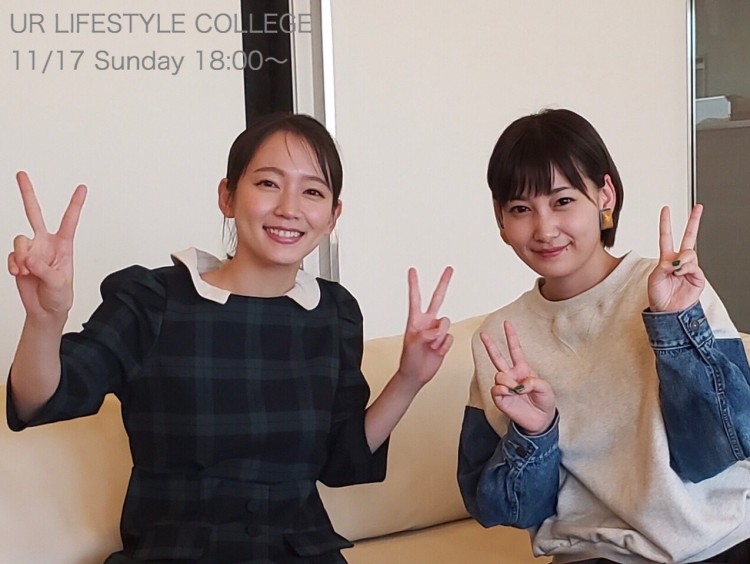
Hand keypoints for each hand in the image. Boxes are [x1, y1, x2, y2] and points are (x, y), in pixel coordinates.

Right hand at [8, 171, 86, 318]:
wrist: (45, 310)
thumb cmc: (60, 296)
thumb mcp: (59, 284)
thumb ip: (44, 269)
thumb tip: (29, 258)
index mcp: (63, 245)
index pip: (70, 221)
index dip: (75, 204)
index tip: (82, 187)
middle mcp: (46, 243)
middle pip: (34, 213)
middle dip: (27, 193)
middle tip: (20, 174)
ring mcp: (31, 250)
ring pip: (19, 239)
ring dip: (21, 255)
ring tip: (27, 270)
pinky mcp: (18, 259)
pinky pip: (11, 255)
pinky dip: (14, 265)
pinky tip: (20, 273)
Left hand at [397, 266, 453, 388]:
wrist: (416, 374)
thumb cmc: (409, 359)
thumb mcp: (413, 345)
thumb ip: (425, 334)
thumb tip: (438, 331)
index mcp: (415, 320)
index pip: (415, 298)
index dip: (414, 284)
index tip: (412, 269)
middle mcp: (427, 321)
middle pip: (438, 298)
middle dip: (444, 283)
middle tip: (449, 268)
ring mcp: (437, 330)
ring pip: (446, 323)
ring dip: (439, 337)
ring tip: (430, 347)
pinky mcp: (444, 339)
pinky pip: (450, 338)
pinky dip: (444, 346)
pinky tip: (436, 352)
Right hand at [481, 321, 555, 434]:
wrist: (540, 420)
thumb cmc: (544, 401)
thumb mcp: (546, 388)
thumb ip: (533, 381)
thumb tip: (519, 383)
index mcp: (523, 369)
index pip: (515, 350)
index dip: (511, 336)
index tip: (507, 323)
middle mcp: (511, 375)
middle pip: (497, 357)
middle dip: (490, 345)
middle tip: (483, 334)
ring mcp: (504, 386)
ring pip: (499, 375)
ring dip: (509, 381)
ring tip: (517, 390)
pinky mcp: (500, 398)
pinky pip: (496, 388)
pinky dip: (504, 390)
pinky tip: (510, 393)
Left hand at [647, 205, 704, 312]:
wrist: (668, 311)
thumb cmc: (658, 296)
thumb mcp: (654, 278)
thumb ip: (663, 266)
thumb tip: (675, 260)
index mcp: (666, 258)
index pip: (667, 236)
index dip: (666, 223)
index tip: (666, 209)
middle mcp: (679, 260)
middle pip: (689, 237)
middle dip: (694, 221)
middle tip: (698, 207)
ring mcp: (689, 267)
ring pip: (690, 253)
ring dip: (682, 260)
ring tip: (676, 270)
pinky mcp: (698, 276)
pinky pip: (694, 266)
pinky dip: (686, 269)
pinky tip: (680, 274)